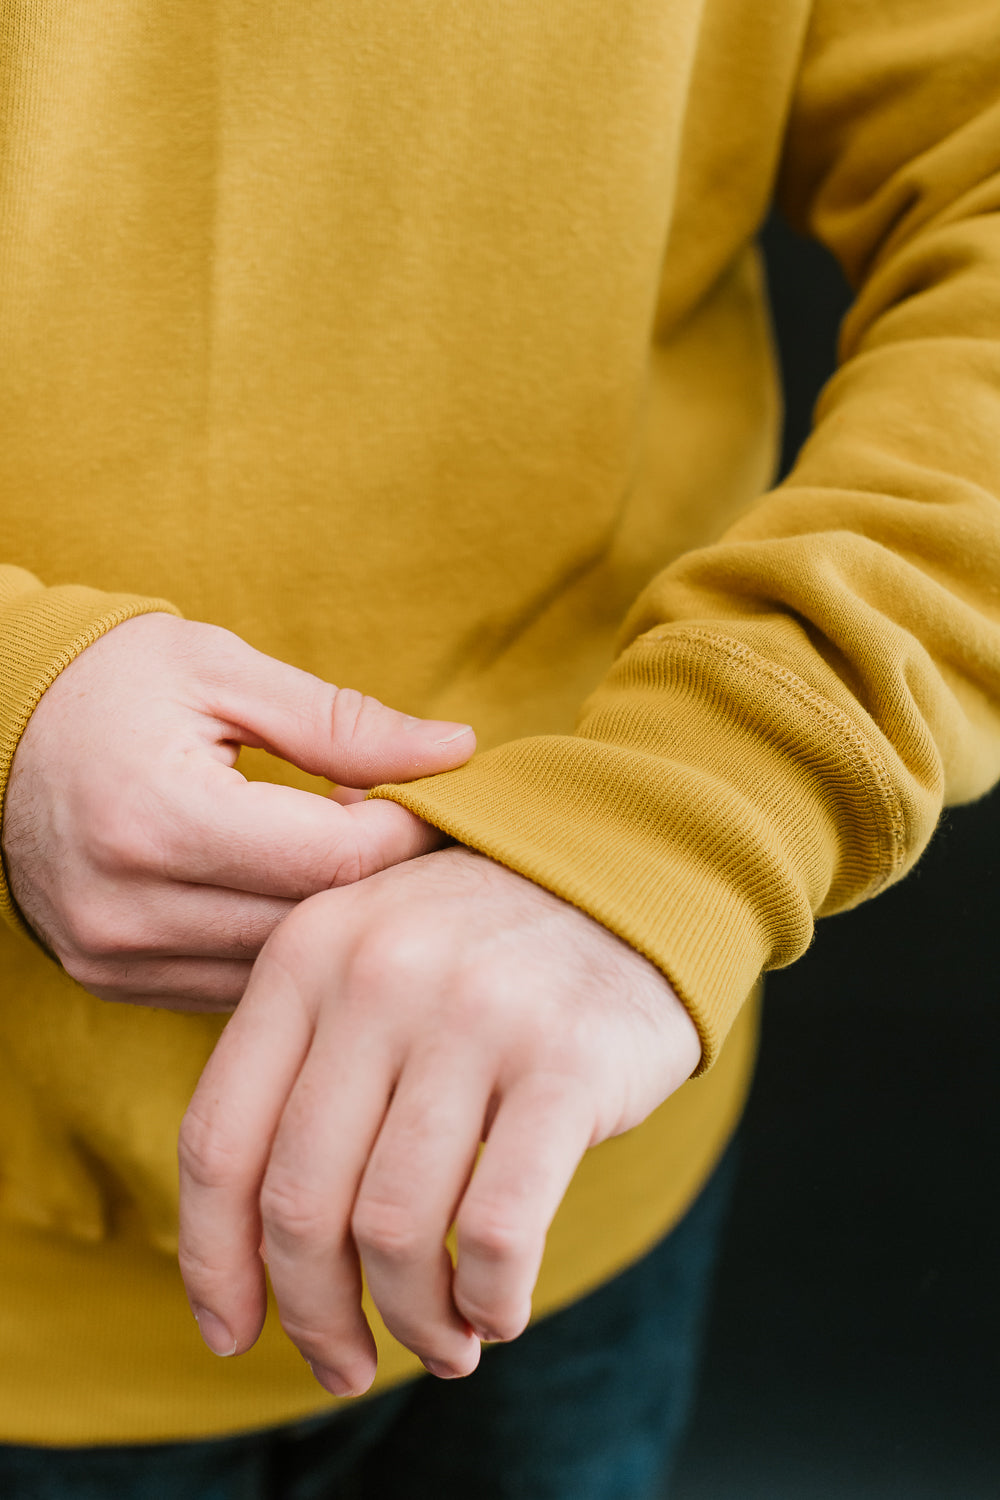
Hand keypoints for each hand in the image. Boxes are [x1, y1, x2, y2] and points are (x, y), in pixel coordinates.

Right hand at [1, 613, 474, 1009]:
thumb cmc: (112, 683)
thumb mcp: (226, 672)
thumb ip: (343, 722)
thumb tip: (457, 753)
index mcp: (157, 818)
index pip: (333, 859)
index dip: (410, 831)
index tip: (441, 799)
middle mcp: (127, 907)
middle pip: (314, 924)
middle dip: (382, 877)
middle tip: (414, 827)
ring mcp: (113, 956)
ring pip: (282, 969)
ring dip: (333, 917)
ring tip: (349, 850)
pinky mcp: (112, 979)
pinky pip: (235, 985)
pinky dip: (280, 943)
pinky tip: (292, 885)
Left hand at [177, 845, 700, 1391]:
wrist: (634, 864)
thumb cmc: (489, 940)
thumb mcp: (372, 952)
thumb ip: (302, 1056)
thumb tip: (240, 1247)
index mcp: (307, 951)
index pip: (220, 1139)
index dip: (213, 1262)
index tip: (233, 1334)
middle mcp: (377, 974)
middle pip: (300, 1202)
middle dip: (316, 1314)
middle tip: (347, 1363)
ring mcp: (474, 1013)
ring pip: (396, 1229)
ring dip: (412, 1320)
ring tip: (443, 1341)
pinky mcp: (568, 1059)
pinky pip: (502, 1228)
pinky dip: (492, 1298)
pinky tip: (499, 1310)